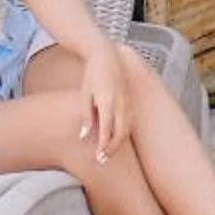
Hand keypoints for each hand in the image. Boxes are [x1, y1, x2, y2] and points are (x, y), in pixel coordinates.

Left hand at [76, 49, 130, 164]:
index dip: (102, 146)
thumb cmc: (92, 74)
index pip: (106, 131)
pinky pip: (130, 121)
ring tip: (108, 152)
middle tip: (102, 160)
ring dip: (119, 142)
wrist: (106, 54)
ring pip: (127, 128)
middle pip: (120, 133)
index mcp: (108, 102)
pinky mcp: (130, 100)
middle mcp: (121, 104)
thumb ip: (86, 116)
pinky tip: (117, 138)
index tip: (97, 158)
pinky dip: (124, 132)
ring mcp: (128, 101)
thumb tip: (84, 136)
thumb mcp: (84, 95)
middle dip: (112, 148)